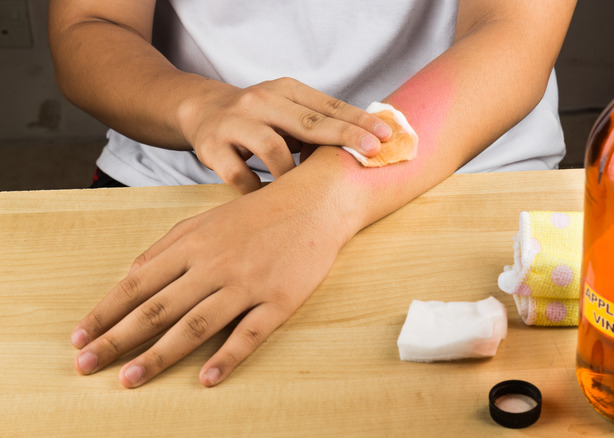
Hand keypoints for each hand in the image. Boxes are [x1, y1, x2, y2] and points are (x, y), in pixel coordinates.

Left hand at [70, 181, 348, 386]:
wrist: (314, 203)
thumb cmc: (257, 214)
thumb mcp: (207, 219)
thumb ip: (168, 245)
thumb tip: (131, 273)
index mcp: (193, 245)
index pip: (137, 283)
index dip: (105, 312)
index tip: (80, 337)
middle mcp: (214, 264)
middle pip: (158, 308)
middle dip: (117, 339)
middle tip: (87, 366)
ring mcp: (247, 283)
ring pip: (196, 324)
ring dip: (160, 355)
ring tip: (131, 379)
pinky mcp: (279, 299)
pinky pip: (249, 333)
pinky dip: (227, 357)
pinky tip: (207, 379)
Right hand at [178, 77, 391, 193]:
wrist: (201, 110)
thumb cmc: (260, 117)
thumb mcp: (287, 109)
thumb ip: (318, 123)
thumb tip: (369, 146)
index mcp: (286, 90)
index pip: (329, 106)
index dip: (358, 120)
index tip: (387, 134)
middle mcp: (261, 101)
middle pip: (309, 122)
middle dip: (344, 137)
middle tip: (373, 152)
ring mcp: (235, 123)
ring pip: (272, 148)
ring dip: (294, 172)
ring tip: (310, 191)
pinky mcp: (212, 147)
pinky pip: (239, 174)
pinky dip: (257, 190)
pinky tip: (269, 198)